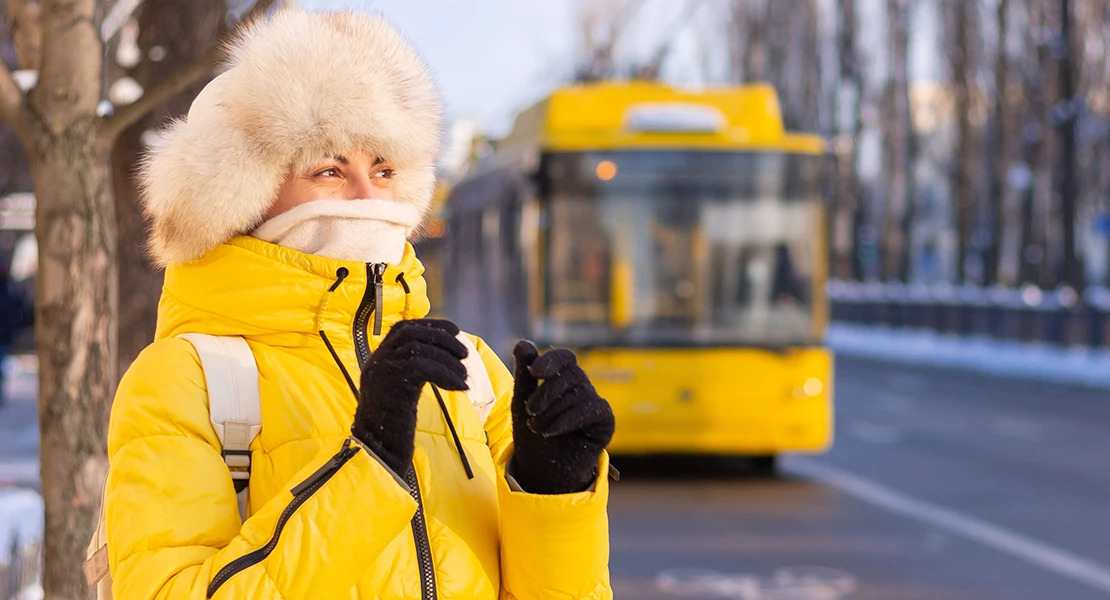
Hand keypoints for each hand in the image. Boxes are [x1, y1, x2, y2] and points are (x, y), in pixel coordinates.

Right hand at [352, 319, 467, 474]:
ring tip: (464, 376)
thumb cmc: (393, 427)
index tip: (455, 332)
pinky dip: (446, 375)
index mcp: (378, 360)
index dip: (432, 326)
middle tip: (464, 354)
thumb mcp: (401, 392)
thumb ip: (413, 371)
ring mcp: (382, 373)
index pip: (403, 328)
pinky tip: (459, 388)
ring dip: (448, 360)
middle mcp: (376, 362)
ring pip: (419, 349)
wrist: (377, 453)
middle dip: (442, 338)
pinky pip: (423, 368)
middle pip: (411, 334)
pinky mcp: (392, 387)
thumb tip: (444, 355)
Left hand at [509, 341, 613, 494]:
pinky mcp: (605, 422)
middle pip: (571, 375)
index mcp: (562, 378)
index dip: (552, 360)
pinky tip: (551, 431)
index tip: (534, 372)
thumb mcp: (522, 401)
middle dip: (546, 393)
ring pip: (580, 393)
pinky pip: (594, 409)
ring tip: (537, 428)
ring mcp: (594, 404)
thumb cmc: (532, 432)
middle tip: (530, 411)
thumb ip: (524, 373)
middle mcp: (581, 387)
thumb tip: (523, 343)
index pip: (565, 357)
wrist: (540, 470)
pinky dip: (569, 419)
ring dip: (552, 412)